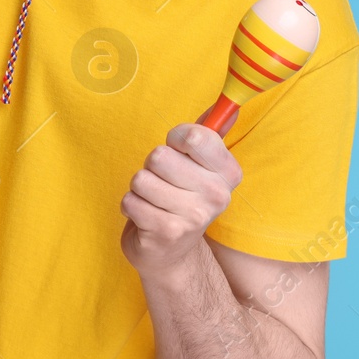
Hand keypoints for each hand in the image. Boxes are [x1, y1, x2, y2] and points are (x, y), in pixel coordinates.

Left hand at [120, 123, 242, 276]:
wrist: (171, 252)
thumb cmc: (181, 197)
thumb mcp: (199, 165)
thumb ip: (208, 133)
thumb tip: (229, 106)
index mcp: (228, 172)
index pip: (193, 135)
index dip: (175, 140)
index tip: (179, 153)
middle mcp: (217, 195)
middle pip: (159, 156)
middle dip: (152, 167)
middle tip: (164, 184)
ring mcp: (193, 217)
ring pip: (141, 178)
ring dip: (140, 188)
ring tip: (155, 201)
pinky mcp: (167, 233)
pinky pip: (130, 200)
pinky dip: (131, 206)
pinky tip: (146, 217)